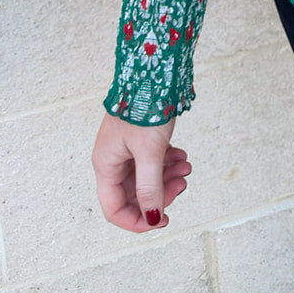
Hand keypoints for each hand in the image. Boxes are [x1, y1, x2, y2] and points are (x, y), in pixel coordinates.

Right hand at [92, 110, 190, 232]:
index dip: (138, 221)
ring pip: (145, 177)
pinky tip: (181, 155)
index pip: (115, 209)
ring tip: (186, 167)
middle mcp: (113, 159)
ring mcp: (126, 148)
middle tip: (182, 184)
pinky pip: (152, 161)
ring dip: (166, 177)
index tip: (162, 220)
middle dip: (159, 194)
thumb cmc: (145, 107)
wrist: (153, 71)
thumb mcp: (150, 152)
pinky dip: (167, 162)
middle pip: (133, 194)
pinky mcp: (139, 138)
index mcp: (106, 165)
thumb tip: (152, 218)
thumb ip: (149, 187)